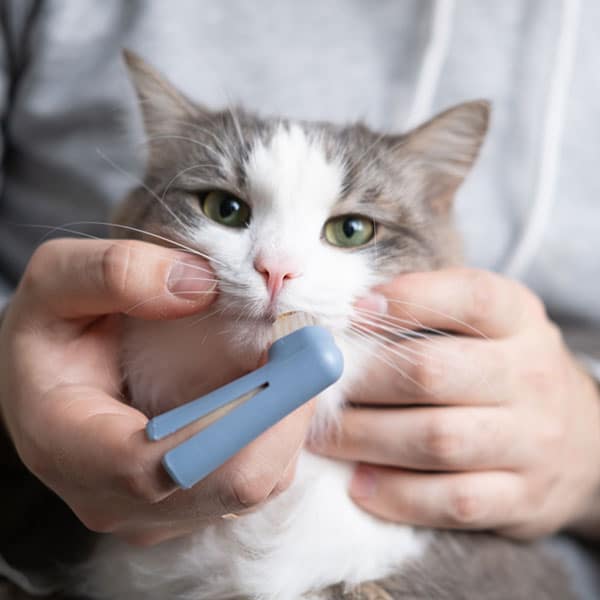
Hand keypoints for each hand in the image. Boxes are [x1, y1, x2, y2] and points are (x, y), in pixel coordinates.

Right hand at [0, 238, 312, 545]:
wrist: (49, 380)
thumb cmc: (51, 332)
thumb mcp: (56, 281)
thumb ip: (114, 273)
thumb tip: (202, 286)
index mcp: (71, 449)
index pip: (167, 466)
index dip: (245, 415)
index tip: (294, 350)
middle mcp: (118, 500)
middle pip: (232, 483)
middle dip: (286, 410)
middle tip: (308, 342)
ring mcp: (159, 511)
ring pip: (256, 485)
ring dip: (289, 418)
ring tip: (291, 357)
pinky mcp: (191, 504)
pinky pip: (257, 478)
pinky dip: (279, 430)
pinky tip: (274, 384)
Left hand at [313, 268, 599, 539]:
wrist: (584, 439)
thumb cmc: (505, 369)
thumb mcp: (487, 324)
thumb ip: (429, 309)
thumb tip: (351, 312)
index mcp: (519, 319)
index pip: (467, 297)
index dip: (405, 300)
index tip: (351, 311)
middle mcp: (531, 376)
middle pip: (431, 373)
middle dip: (362, 382)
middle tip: (318, 390)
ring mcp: (532, 441)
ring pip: (436, 440)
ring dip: (364, 440)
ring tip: (322, 438)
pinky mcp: (523, 498)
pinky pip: (452, 502)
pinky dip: (397, 495)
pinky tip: (359, 485)